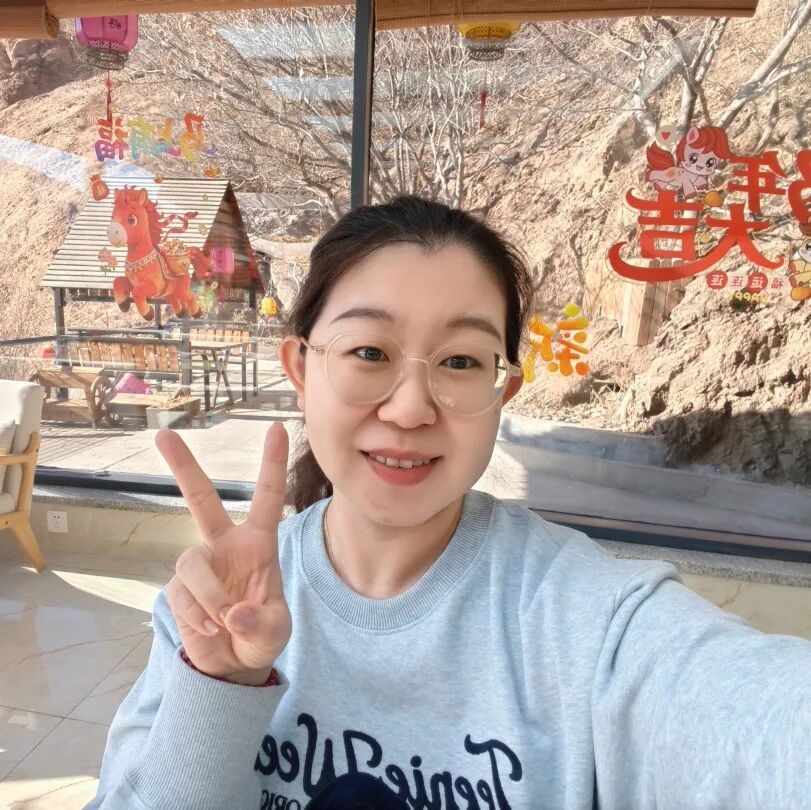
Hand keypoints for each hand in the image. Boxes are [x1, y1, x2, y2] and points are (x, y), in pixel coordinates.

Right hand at [156, 422, 291, 683]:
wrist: (233, 665)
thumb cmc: (262, 636)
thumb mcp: (275, 632)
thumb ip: (262, 624)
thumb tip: (234, 614)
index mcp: (258, 543)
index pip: (268, 497)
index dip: (272, 463)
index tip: (276, 426)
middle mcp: (225, 545)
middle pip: (200, 499)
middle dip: (183, 467)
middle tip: (163, 435)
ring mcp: (200, 565)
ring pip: (192, 563)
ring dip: (209, 596)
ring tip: (224, 622)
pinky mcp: (178, 588)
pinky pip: (183, 596)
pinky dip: (198, 616)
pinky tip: (213, 631)